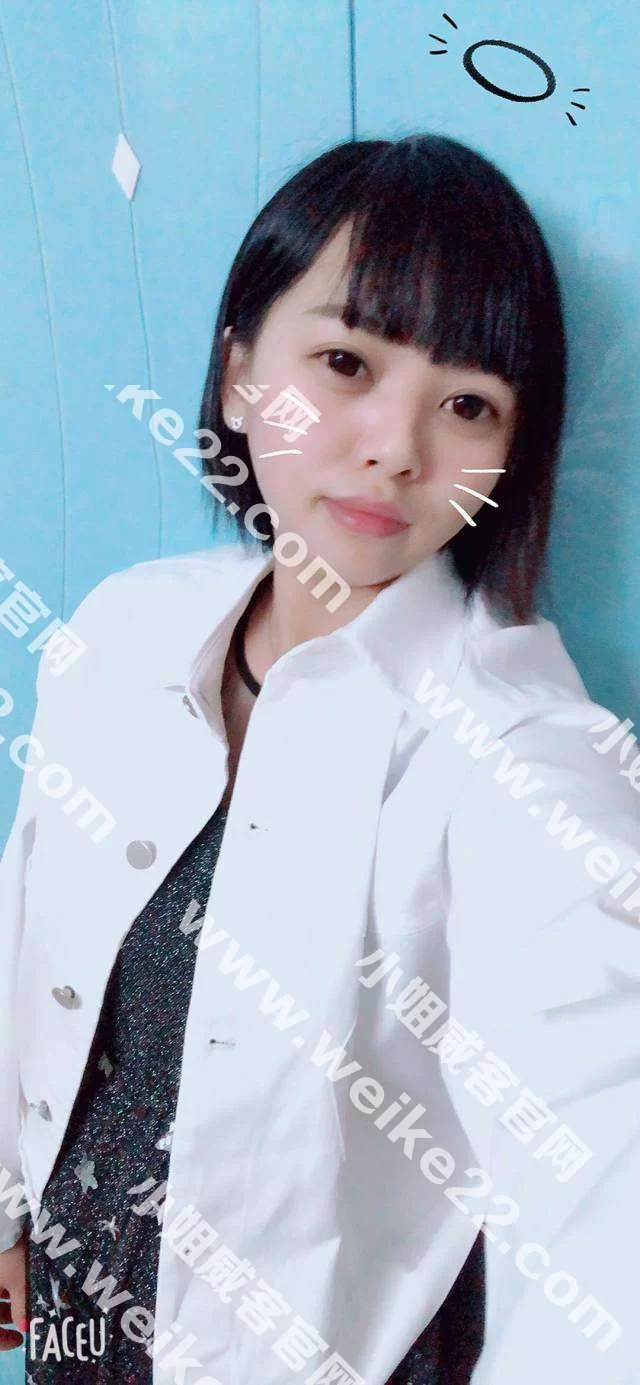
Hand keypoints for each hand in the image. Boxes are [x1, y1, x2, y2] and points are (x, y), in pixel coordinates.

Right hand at [0, 1230, 27, 1348]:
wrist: (4, 1216)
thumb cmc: (8, 1253)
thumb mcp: (19, 1281)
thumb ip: (21, 1307)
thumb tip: (23, 1327)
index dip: (1, 1340)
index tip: (19, 1341)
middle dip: (5, 1317)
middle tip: (24, 1318)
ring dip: (5, 1301)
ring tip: (24, 1297)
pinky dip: (3, 1285)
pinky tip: (16, 1280)